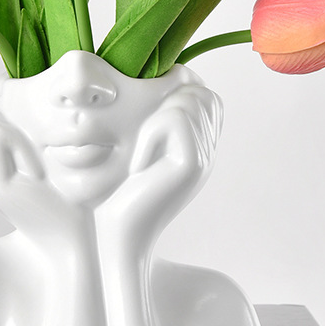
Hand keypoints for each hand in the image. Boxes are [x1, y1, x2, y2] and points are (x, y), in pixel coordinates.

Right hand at [0, 103, 82, 236]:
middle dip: (4, 116)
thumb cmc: (69, 198)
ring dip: (13, 130)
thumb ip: (35, 138)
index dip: (2, 112)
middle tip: (32, 143)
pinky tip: (36, 169)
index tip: (31, 131)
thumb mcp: (50, 161)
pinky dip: (18, 143)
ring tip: (34, 157)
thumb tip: (25, 100)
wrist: (70, 240)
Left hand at [101, 83, 222, 241]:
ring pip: (189, 102)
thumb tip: (159, 87)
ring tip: (140, 152)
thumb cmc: (117, 194)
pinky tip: (139, 164)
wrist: (117, 237)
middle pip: (202, 94)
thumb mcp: (138, 150)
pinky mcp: (191, 166)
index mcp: (199, 147)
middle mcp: (208, 153)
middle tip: (142, 138)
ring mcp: (204, 159)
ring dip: (154, 119)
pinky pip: (175, 119)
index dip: (177, 94)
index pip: (207, 97)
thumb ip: (154, 123)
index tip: (146, 122)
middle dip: (168, 101)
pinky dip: (150, 134)